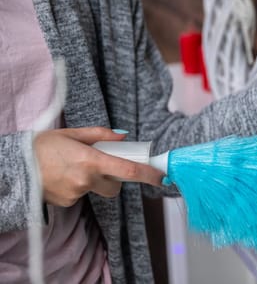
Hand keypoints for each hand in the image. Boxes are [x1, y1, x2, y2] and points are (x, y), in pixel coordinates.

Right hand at [34, 127, 164, 206]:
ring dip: (94, 181)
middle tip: (102, 164)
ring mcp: (76, 194)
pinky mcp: (68, 203)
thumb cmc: (42, 146)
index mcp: (90, 160)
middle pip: (116, 186)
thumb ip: (101, 135)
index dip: (148, 175)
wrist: (14, 167)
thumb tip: (123, 136)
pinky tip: (63, 177)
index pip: (127, 170)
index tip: (162, 177)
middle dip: (115, 177)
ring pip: (98, 190)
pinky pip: (83, 195)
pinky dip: (79, 187)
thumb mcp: (73, 133)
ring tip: (73, 168)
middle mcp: (86, 180)